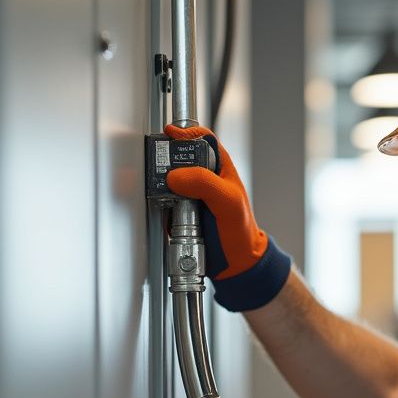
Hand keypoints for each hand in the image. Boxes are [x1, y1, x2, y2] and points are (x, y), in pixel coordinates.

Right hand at [163, 125, 291, 310]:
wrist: (236, 263)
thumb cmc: (240, 231)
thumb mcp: (228, 203)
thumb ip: (204, 184)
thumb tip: (175, 175)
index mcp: (219, 166)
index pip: (200, 138)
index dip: (183, 133)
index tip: (168, 136)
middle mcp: (202, 176)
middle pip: (176, 156)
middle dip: (164, 159)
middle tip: (157, 167)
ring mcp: (188, 194)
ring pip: (165, 178)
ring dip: (157, 183)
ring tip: (157, 190)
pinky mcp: (177, 210)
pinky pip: (161, 201)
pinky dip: (157, 204)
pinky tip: (160, 209)